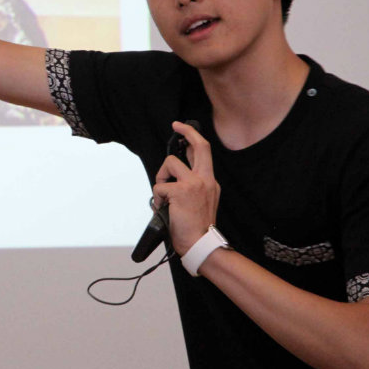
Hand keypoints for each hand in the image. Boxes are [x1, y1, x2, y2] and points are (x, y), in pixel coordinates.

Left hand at [151, 120, 220, 255]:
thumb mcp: (202, 201)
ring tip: (164, 197)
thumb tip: (172, 174)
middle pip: (199, 145)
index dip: (193, 137)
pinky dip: (157, 198)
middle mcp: (205, 179)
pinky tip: (163, 209)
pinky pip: (159, 186)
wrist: (200, 243)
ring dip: (161, 178)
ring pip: (170, 163)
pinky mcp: (181, 191)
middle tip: (176, 125)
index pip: (204, 152)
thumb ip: (192, 184)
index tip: (183, 128)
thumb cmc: (197, 226)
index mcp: (210, 182)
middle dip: (187, 131)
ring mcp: (194, 183)